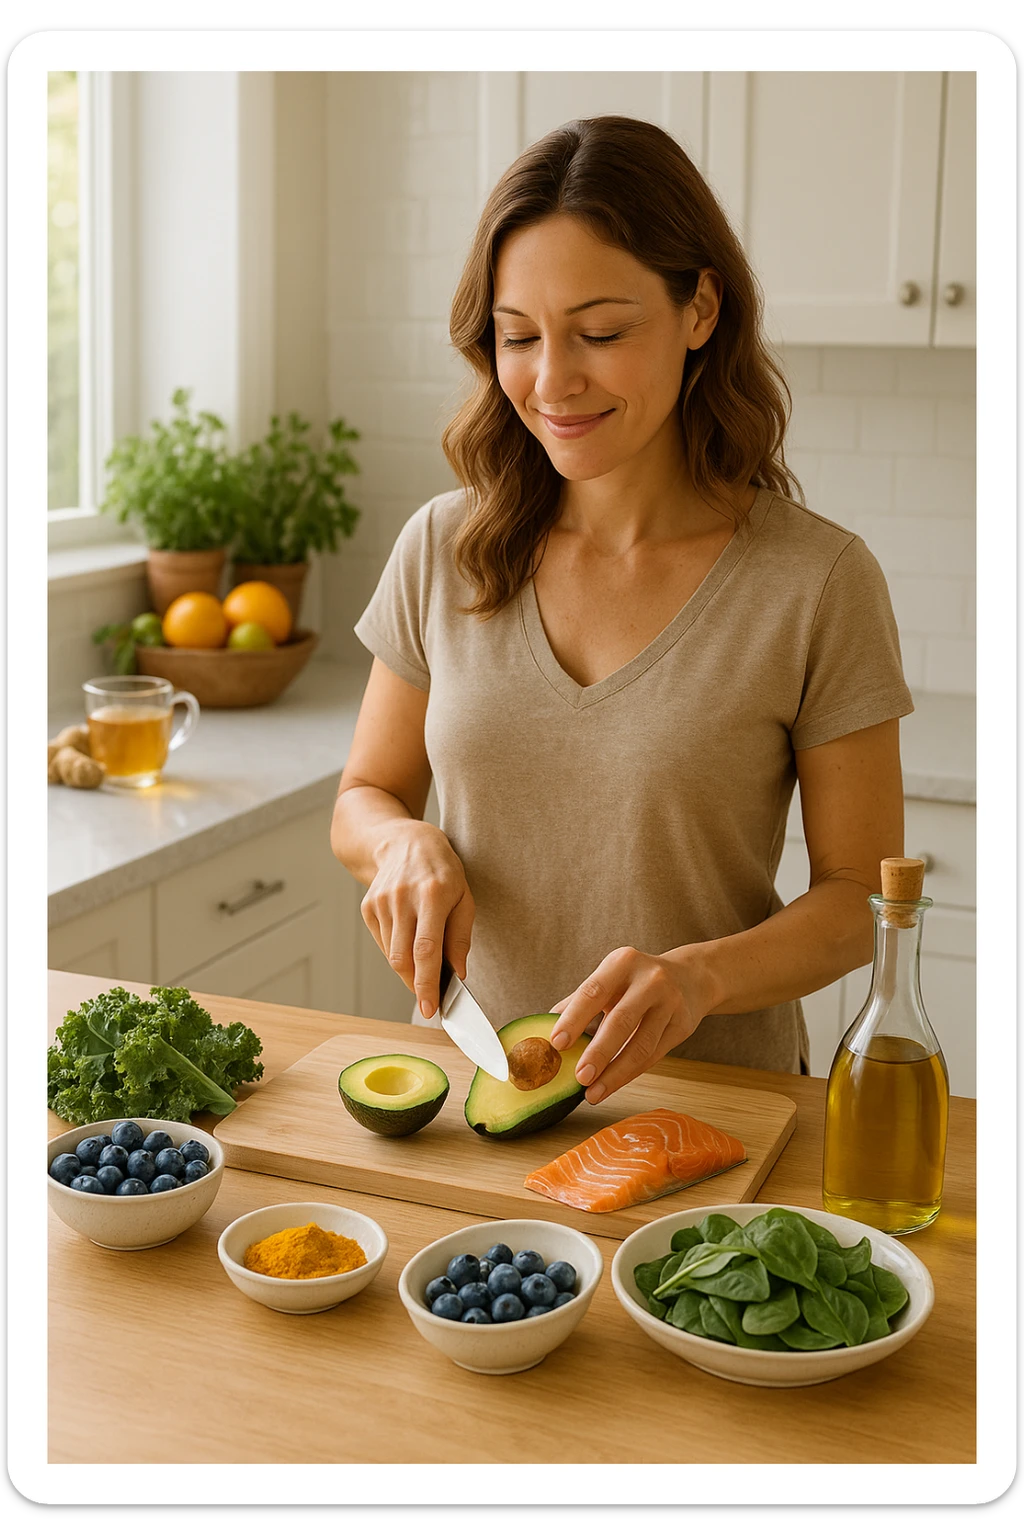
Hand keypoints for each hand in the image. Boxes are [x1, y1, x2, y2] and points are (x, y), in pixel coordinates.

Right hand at [360, 824, 474, 1019]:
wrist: (403, 842)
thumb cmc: (442, 870)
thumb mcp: (464, 897)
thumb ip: (460, 937)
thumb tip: (458, 973)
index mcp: (433, 894)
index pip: (426, 949)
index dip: (427, 983)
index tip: (430, 1008)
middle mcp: (403, 898)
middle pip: (403, 958)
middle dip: (416, 986)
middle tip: (430, 1000)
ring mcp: (381, 902)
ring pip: (391, 955)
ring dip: (408, 970)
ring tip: (424, 965)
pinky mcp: (368, 907)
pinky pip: (383, 944)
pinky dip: (397, 954)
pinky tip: (408, 941)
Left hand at [549, 946, 713, 1102]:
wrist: (690, 978)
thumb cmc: (635, 982)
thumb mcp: (609, 979)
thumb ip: (578, 1002)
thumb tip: (542, 1031)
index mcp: (622, 962)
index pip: (593, 991)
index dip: (574, 1018)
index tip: (556, 1044)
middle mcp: (650, 979)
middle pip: (621, 1020)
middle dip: (598, 1052)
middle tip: (579, 1077)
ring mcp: (671, 1002)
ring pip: (640, 1045)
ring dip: (615, 1073)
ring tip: (593, 1093)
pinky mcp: (683, 1025)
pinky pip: (653, 1055)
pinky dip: (630, 1073)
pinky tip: (612, 1084)